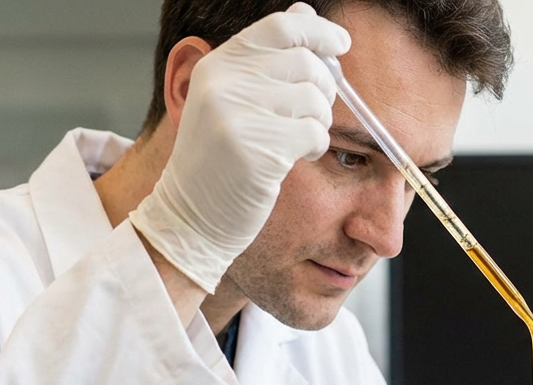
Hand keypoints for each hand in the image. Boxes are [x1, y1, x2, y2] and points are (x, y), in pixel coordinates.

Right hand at [129, 3, 350, 291]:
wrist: (191, 216)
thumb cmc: (218, 161)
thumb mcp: (230, 100)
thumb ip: (264, 59)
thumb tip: (304, 12)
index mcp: (216, 65)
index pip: (280, 28)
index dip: (319, 32)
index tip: (341, 43)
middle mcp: (223, 84)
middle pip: (306, 64)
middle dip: (324, 89)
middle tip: (312, 113)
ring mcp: (238, 117)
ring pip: (315, 99)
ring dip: (318, 121)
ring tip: (294, 140)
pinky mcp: (258, 150)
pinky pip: (314, 132)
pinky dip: (314, 145)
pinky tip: (293, 157)